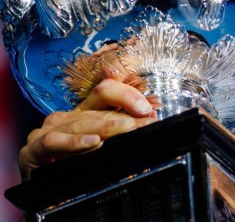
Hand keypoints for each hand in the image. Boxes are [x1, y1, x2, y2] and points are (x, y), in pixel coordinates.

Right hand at [19, 45, 156, 179]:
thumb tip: (152, 116)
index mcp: (83, 112)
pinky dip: (74, 142)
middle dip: (126, 116)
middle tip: (147, 122)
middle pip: (99, 110)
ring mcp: (48, 131)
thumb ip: (123, 129)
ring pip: (81, 124)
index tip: (150, 108)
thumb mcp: (102, 145)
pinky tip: (93, 142)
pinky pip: (54, 141)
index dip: (128, 96)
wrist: (41, 192)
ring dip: (107, 126)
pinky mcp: (33, 150)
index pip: (106, 91)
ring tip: (127, 128)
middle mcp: (66, 117)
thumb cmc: (72, 165)